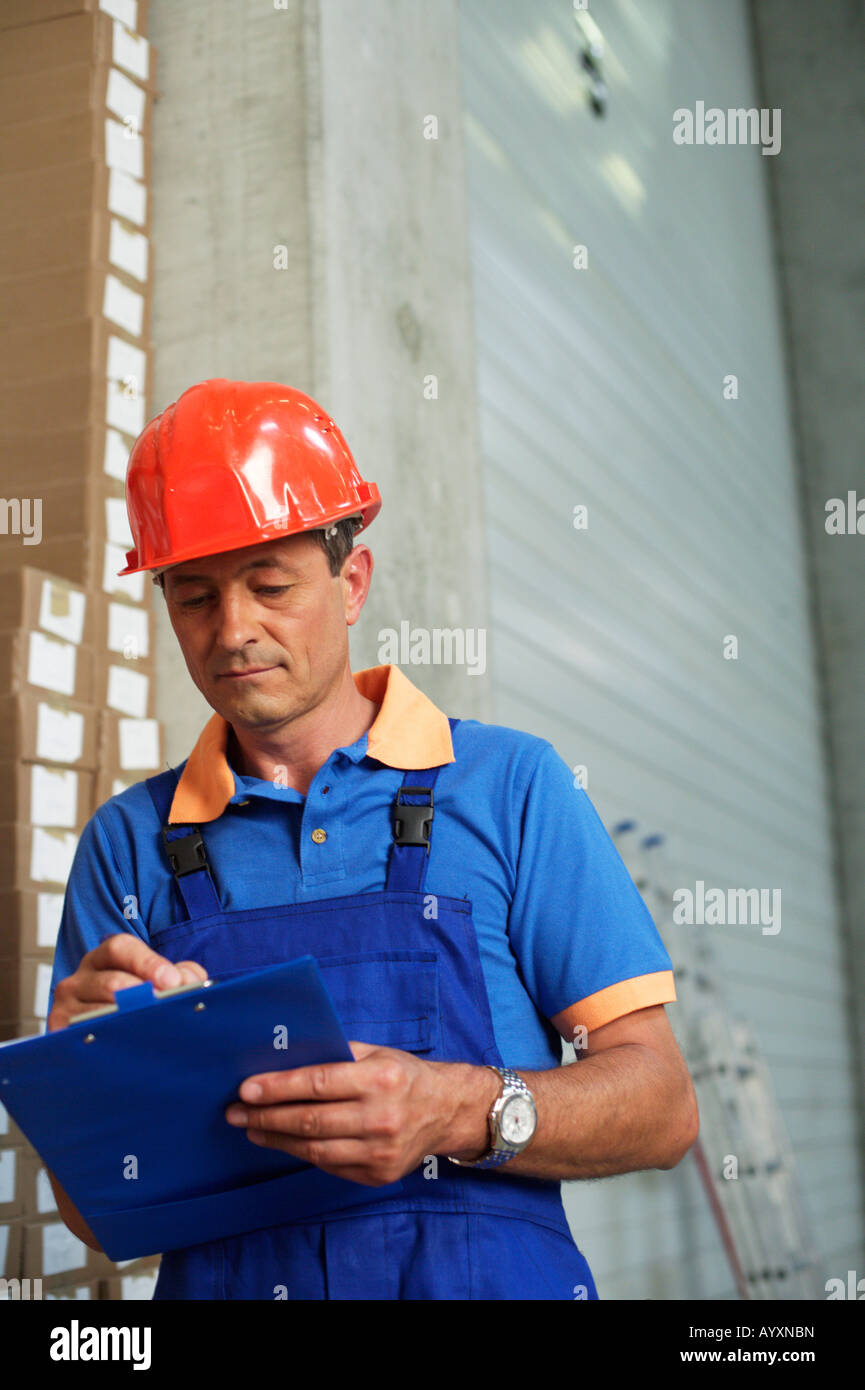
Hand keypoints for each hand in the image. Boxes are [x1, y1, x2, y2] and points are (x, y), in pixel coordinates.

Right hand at [47, 933, 207, 1030]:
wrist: (103, 1045)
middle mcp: (80, 979)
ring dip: (128, 1021)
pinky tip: (129, 1045)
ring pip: (97, 1011)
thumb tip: (189, 980)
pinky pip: (83, 1036)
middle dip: (142, 995)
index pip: (120, 948)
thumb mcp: (157, 983)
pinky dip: (108, 1040)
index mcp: (103, 959)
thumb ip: (180, 975)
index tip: (172, 981)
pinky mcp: (59, 1032)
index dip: (147, 962)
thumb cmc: (135, 1007)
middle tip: (165, 1006)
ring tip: (153, 1027)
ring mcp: (66, 1006)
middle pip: (110, 981)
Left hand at [224, 1042, 459, 1186]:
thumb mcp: (376, 1053)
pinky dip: (302, 1153)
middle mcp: (381, 1117)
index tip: (246, 1089)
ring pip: (315, 1149)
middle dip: (266, 1117)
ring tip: (251, 1129)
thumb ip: (335, 1054)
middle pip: (310, 1121)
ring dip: (276, 1139)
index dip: (278, 1088)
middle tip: (235, 1112)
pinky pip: (329, 1165)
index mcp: (380, 1078)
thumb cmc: (404, 1075)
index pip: (318, 1084)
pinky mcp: (378, 1175)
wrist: (446, 1111)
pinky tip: (284, 1142)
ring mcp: (380, 1151)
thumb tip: (284, 1058)